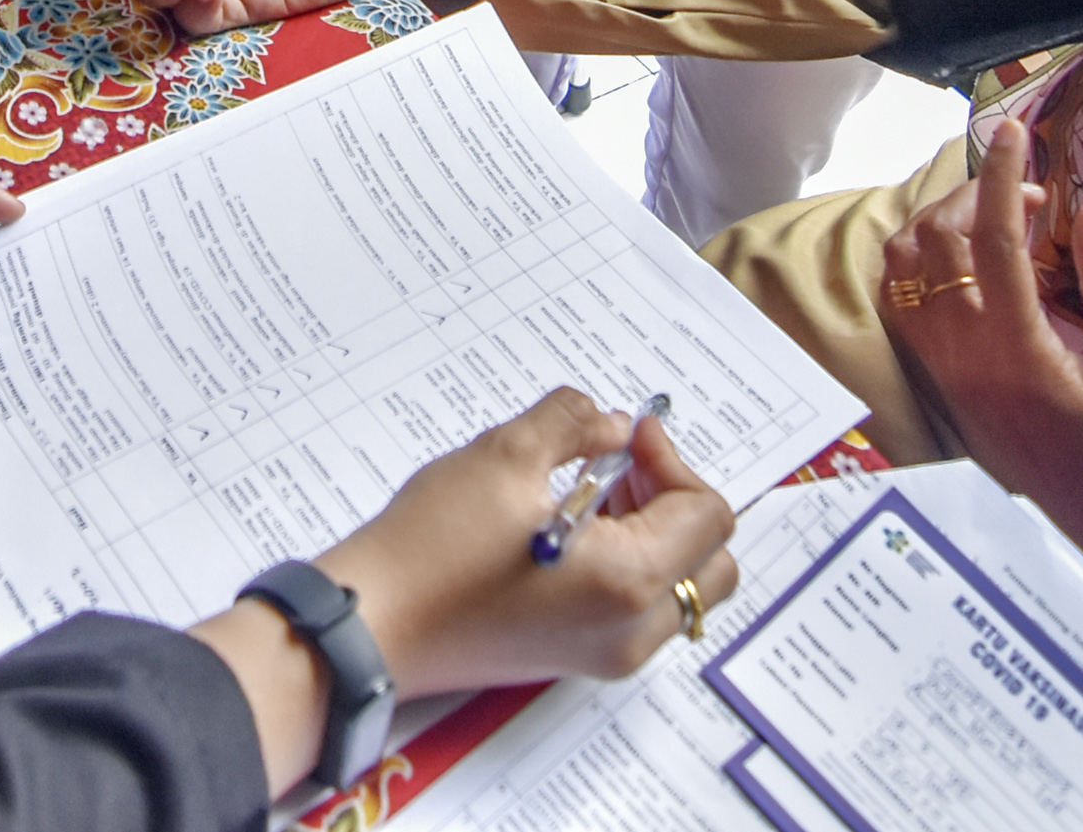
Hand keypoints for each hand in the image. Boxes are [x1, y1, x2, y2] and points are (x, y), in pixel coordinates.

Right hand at [325, 390, 738, 697]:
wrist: (373, 625)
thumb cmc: (432, 548)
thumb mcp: (506, 456)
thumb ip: (575, 424)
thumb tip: (610, 424)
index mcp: (628, 582)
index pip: (706, 516)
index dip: (671, 461)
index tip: (628, 436)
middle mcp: (630, 631)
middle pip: (710, 565)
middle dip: (678, 503)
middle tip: (623, 466)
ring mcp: (605, 654)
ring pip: (677, 591)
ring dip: (656, 534)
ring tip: (589, 492)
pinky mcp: (575, 659)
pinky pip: (637, 612)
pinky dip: (629, 566)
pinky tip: (568, 529)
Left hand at [879, 118, 1082, 596]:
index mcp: (1020, 355)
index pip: (994, 239)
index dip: (1004, 175)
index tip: (1019, 131)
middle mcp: (966, 360)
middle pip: (936, 243)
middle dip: (976, 195)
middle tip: (1031, 193)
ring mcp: (944, 375)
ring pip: (907, 270)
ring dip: (944, 225)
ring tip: (1000, 221)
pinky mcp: (941, 387)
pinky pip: (905, 305)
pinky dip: (925, 262)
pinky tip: (972, 261)